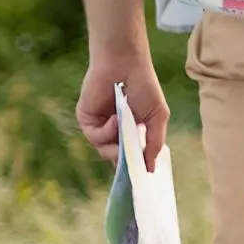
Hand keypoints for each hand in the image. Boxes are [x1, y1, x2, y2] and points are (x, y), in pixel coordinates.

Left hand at [76, 52, 168, 173]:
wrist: (125, 64)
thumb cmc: (145, 86)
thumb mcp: (157, 116)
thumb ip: (154, 143)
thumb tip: (151, 169)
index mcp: (131, 130)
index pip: (130, 156)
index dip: (134, 167)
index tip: (140, 178)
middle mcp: (114, 131)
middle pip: (116, 158)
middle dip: (125, 161)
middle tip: (132, 160)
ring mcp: (99, 126)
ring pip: (104, 151)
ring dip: (116, 143)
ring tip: (125, 126)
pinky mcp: (86, 120)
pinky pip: (95, 137)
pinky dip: (107, 132)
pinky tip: (115, 118)